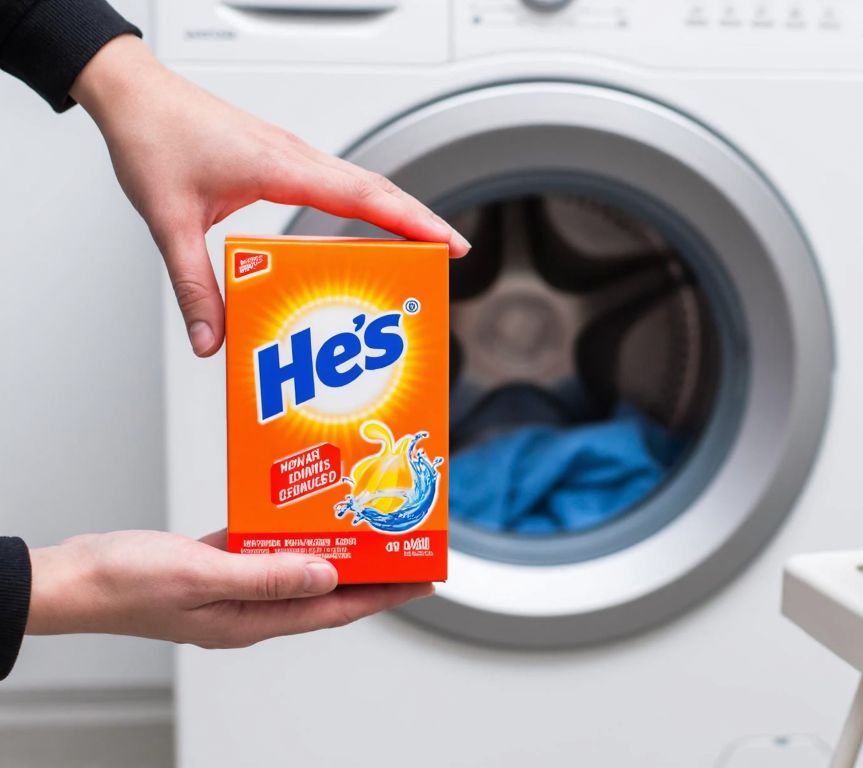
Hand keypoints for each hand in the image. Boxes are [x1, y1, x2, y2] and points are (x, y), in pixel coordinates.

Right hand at [25, 530, 431, 648]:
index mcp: (250, 621)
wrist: (74, 576)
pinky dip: (291, 531)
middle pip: (327, 590)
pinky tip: (308, 510)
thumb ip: (267, 576)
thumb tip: (326, 577)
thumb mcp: (203, 575)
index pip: (335, 609)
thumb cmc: (127, 582)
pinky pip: (266, 547)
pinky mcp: (216, 563)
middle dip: (370, 571)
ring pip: (300, 566)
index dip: (383, 595)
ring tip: (370, 524)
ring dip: (334, 548)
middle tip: (408, 545)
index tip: (421, 579)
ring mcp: (233, 586)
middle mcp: (249, 607)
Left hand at [70, 35, 469, 357]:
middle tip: (453, 252)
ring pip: (362, 182)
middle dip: (421, 221)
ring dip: (397, 211)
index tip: (446, 243)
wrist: (134, 96)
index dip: (410, 221)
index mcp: (280, 167)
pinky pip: (340, 181)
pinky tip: (369, 226)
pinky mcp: (282, 158)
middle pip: (377, 189)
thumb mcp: (168, 221)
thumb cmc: (153, 138)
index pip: (362, 197)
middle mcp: (295, 157)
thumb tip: (211, 338)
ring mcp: (292, 155)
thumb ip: (193, 284)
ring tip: (424, 245)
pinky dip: (368, 203)